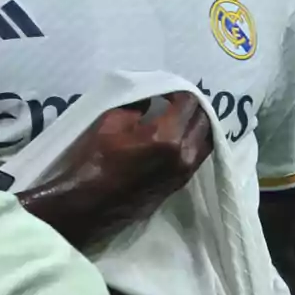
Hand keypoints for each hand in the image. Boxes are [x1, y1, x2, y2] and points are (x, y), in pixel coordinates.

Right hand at [18, 91, 213, 248]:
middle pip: (203, 120)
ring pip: (206, 140)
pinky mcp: (179, 184)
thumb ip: (136, 108)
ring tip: (176, 116)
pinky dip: (192, 140)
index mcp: (167, 137)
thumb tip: (150, 100)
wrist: (88, 205)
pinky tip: (175, 135)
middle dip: (191, 105)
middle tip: (172, 99)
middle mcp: (184, 154)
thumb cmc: (94, 161)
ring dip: (195, 124)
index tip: (162, 89)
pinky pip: (197, 155)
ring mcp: (184, 172)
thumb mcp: (109, 123)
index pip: (188, 103)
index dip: (177, 90)